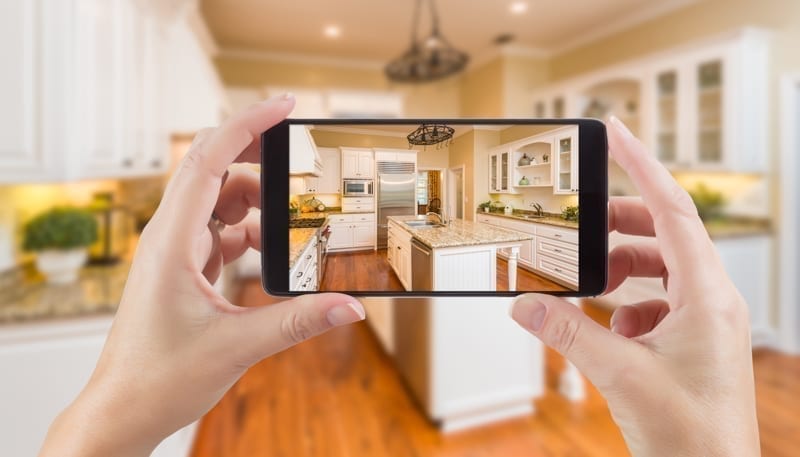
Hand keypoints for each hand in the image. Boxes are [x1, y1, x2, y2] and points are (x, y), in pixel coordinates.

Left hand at [39, 95, 365, 456]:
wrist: (123, 411)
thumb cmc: (159, 378)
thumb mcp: (237, 346)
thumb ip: (298, 321)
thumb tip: (350, 306)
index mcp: (172, 241)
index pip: (208, 161)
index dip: (247, 126)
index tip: (283, 106)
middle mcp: (169, 237)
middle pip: (215, 172)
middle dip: (259, 162)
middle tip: (300, 164)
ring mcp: (174, 252)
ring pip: (219, 204)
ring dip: (256, 208)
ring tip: (291, 228)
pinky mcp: (183, 270)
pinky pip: (219, 233)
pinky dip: (247, 235)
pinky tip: (269, 255)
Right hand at [511, 117, 759, 455]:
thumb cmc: (692, 436)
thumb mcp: (620, 375)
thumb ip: (568, 333)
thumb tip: (524, 303)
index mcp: (708, 296)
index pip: (673, 210)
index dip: (641, 165)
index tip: (615, 133)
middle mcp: (713, 301)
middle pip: (664, 235)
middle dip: (619, 225)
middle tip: (581, 224)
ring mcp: (707, 322)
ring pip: (660, 269)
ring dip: (621, 269)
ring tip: (590, 283)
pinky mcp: (695, 341)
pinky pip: (659, 301)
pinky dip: (629, 304)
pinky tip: (612, 329)